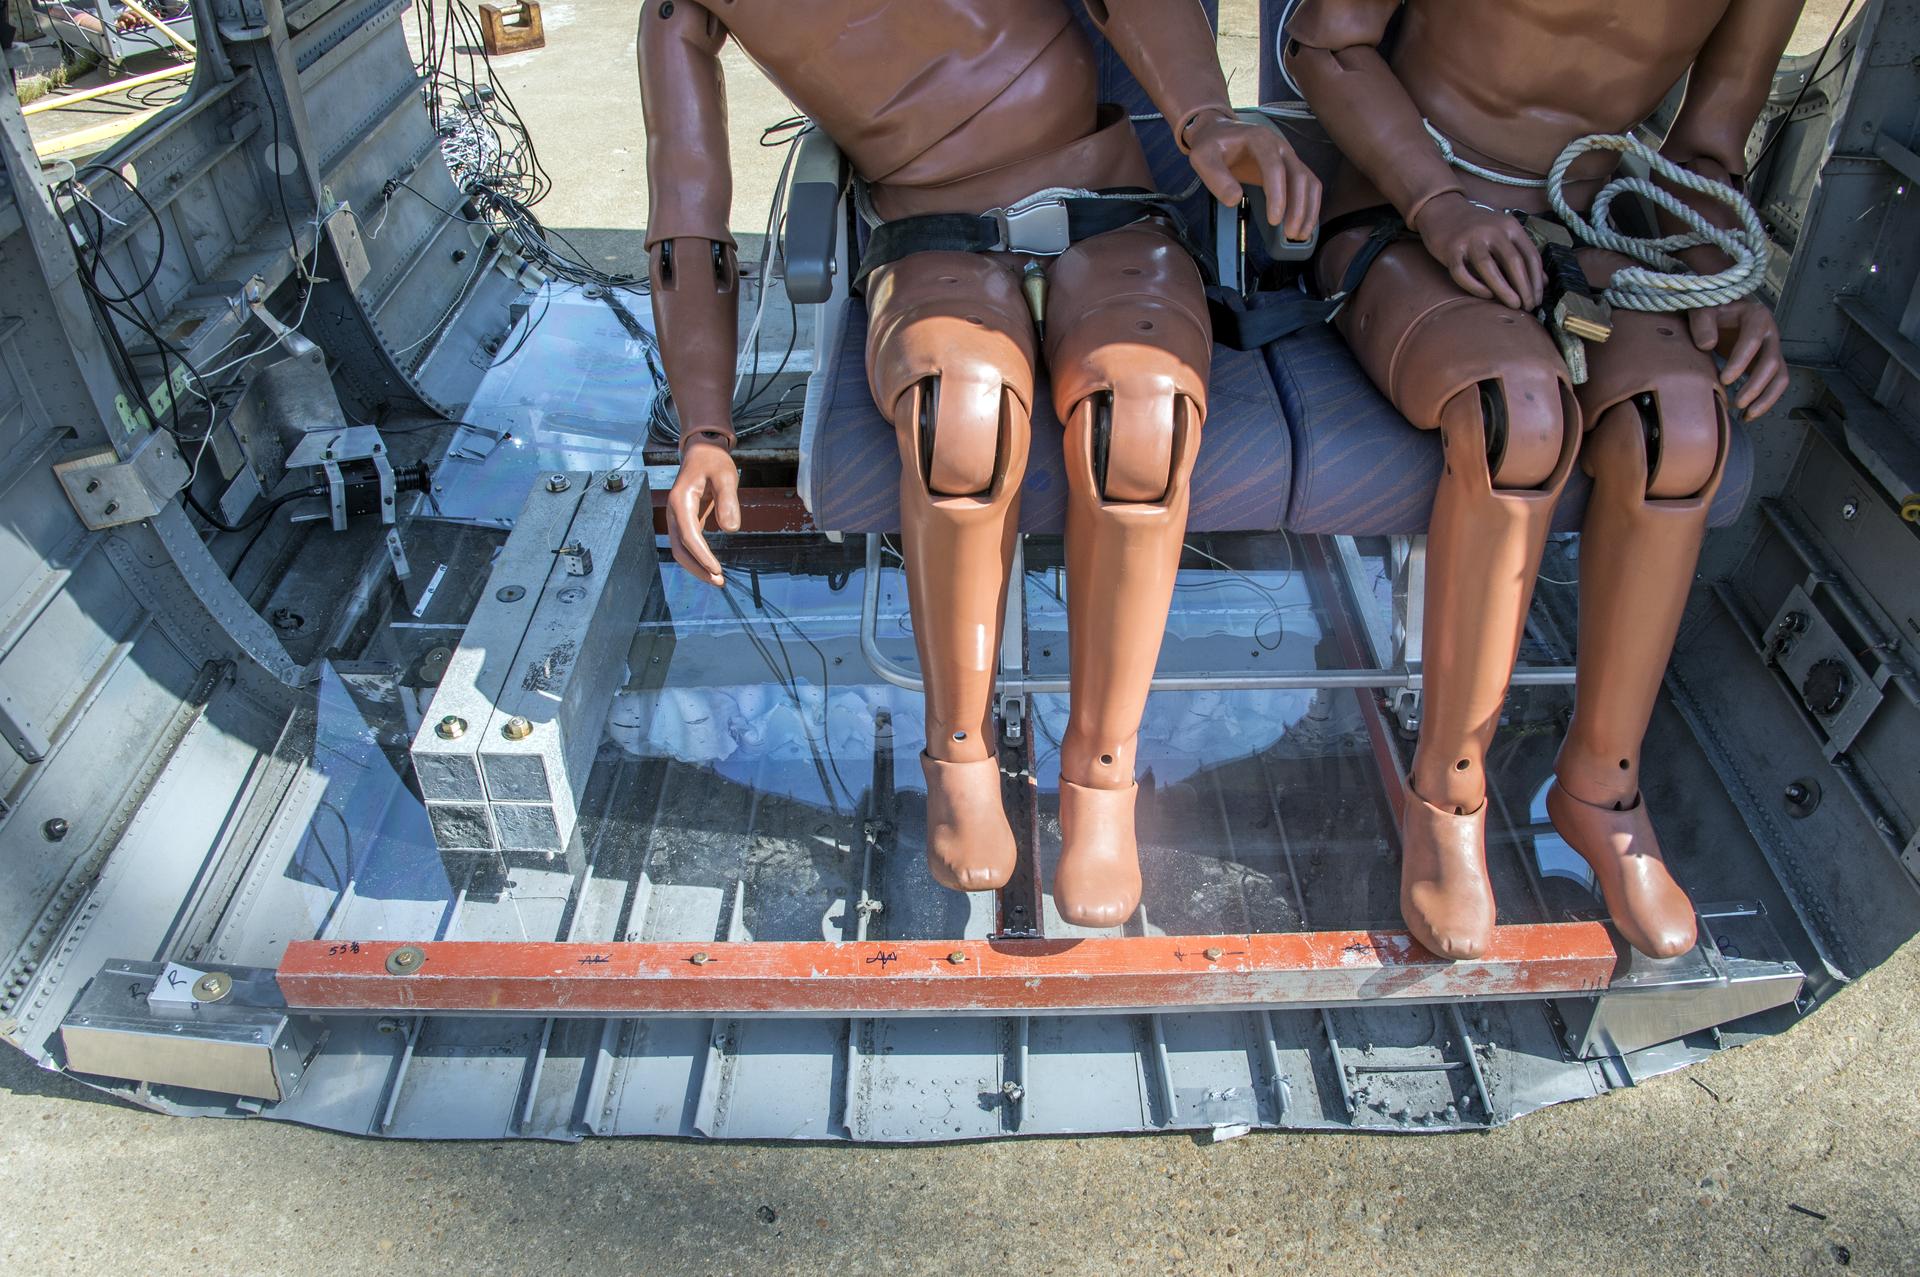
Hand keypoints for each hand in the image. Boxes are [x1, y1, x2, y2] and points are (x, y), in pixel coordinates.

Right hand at [666, 433, 739, 586]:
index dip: (702, 555)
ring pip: (681, 549)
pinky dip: (698, 558)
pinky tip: (711, 567)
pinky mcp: (686, 521)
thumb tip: (730, 529)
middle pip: (680, 548)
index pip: (689, 535)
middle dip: (697, 567)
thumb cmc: (713, 461)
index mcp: (681, 501)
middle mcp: (674, 512)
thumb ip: (728, 501)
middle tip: (718, 581)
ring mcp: (678, 518)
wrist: (702, 451)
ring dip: (697, 566)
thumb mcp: (726, 475)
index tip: (717, 570)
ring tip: (717, 579)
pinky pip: (688, 544)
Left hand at [1184, 113, 1321, 243]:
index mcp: (1260, 140)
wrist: (1220, 133)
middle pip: (1299, 176)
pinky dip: (1309, 206)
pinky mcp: (1290, 168)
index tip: (1274, 220)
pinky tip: (1302, 226)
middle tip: (1289, 234)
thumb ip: (1215, 177)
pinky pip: (1308, 186)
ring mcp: (1288, 157)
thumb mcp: (1203, 157)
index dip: (1277, 195)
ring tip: (1299, 235)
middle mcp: (1280, 147)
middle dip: (1298, 207)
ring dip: (1308, 209)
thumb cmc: (1212, 145)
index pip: (1275, 167)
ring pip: (1309, 182)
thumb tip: (1234, 199)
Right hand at [1410, 192, 1542, 310]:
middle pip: (1513, 261)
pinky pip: (1462, 272)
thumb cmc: (1478, 227)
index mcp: (1510, 227)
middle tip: (1528, 307)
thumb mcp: (1505, 234)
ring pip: (1489, 267)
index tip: (1537, 300)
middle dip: (1524, 287)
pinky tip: (1486, 295)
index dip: (1536, 280)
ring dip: (1504, 289)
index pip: (1530, 255)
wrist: (1443, 210)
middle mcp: (1492, 231)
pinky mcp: (1451, 249)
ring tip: (1513, 305)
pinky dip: (1475, 286)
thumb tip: (1543, 282)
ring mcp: (1471, 239)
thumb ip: (1523, 255)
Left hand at [1687, 298, 1787, 416]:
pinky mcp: (1768, 363)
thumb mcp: (1704, 308)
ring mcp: (1772, 349)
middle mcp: (1770, 333)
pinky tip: (1748, 415)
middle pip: (1772, 362)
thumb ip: (1703, 323)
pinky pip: (1774, 384)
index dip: (1741, 361)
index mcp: (1757, 317)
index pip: (1753, 340)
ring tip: (1747, 415)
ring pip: (1780, 376)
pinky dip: (1765, 400)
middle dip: (1756, 385)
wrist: (1722, 310)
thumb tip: (1707, 344)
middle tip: (1738, 403)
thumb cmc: (1712, 309)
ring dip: (1767, 398)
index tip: (1725, 380)